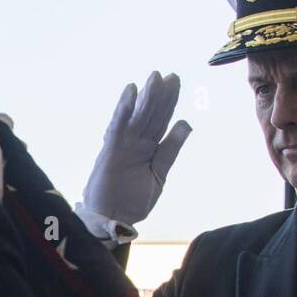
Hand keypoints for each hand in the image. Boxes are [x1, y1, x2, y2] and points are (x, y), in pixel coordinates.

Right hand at [81, 71, 191, 227]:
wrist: (113, 220)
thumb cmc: (134, 200)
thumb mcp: (159, 174)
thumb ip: (171, 149)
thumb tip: (186, 123)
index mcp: (149, 148)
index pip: (161, 120)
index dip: (169, 101)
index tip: (175, 81)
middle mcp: (136, 142)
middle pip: (151, 114)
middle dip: (160, 95)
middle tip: (170, 76)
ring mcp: (123, 145)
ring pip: (137, 117)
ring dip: (145, 98)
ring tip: (155, 78)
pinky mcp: (110, 151)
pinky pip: (118, 127)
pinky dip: (124, 110)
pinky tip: (131, 93)